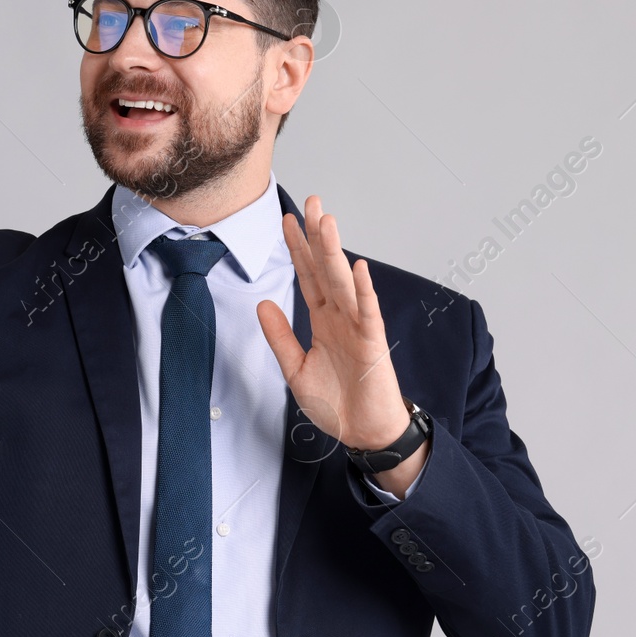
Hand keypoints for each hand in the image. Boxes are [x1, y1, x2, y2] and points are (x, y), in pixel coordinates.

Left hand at [256, 195, 427, 493]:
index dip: (297, 249)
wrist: (364, 434)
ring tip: (327, 222)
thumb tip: (262, 303)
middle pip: (326, 269)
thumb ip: (280, 336)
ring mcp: (358, 328)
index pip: (308, 276)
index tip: (286, 220)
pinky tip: (357, 268)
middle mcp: (341, 317)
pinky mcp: (373, 345)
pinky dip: (363, 291)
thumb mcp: (295, 369)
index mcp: (323, 321)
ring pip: (344, 283)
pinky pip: (368, 314)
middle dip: (318, 236)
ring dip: (336, 252)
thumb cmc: (336, 403)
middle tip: (312, 202)